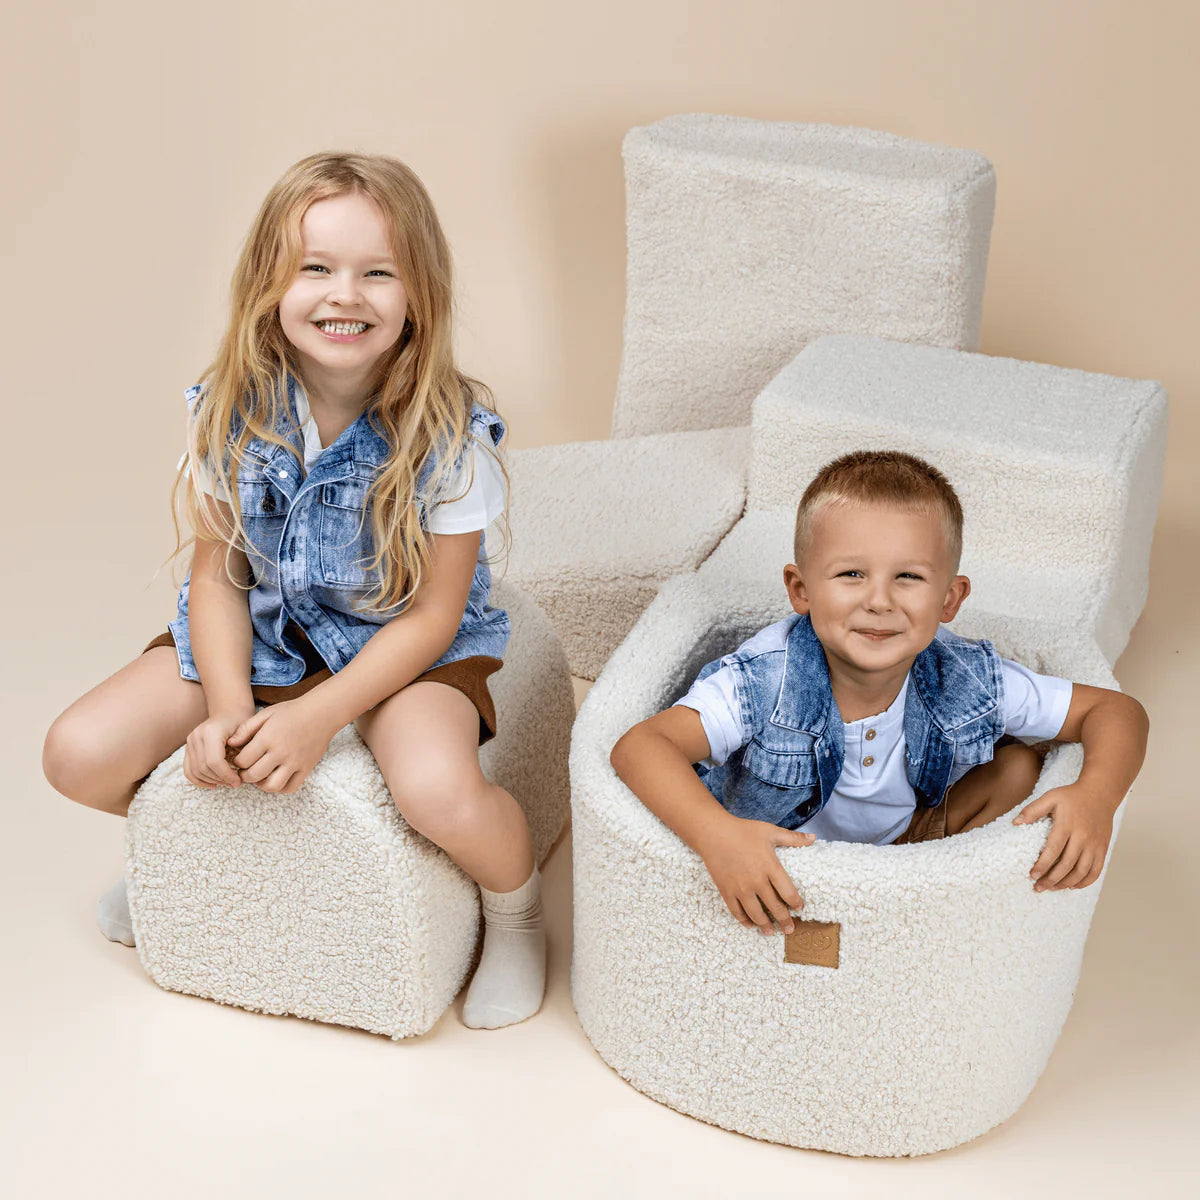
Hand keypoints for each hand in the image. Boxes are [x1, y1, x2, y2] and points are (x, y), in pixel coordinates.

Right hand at [184, 708, 255, 788]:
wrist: (229, 712)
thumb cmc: (241, 722)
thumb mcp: (247, 734)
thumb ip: (244, 751)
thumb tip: (239, 772)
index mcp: (211, 731)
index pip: (214, 761)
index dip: (226, 775)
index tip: (238, 781)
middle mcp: (196, 736)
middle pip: (204, 768)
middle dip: (220, 779)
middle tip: (235, 783)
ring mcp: (190, 742)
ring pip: (195, 771)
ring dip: (211, 781)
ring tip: (227, 782)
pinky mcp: (187, 748)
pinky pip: (188, 770)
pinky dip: (199, 780)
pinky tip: (214, 784)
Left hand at [226, 698, 338, 793]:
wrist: (322, 713)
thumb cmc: (292, 711)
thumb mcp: (266, 714)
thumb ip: (246, 729)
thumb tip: (230, 743)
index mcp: (268, 738)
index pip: (243, 760)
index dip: (236, 762)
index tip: (239, 759)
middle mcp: (281, 752)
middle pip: (254, 775)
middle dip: (244, 775)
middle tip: (245, 770)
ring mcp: (295, 762)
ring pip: (271, 786)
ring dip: (261, 784)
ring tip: (259, 776)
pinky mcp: (306, 768)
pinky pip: (290, 787)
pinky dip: (279, 787)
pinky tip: (275, 778)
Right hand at [696, 817, 814, 933]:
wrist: (713, 833)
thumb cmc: (743, 830)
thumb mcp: (769, 831)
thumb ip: (792, 838)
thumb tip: (814, 838)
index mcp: (770, 866)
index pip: (788, 892)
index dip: (796, 903)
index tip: (799, 908)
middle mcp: (757, 881)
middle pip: (775, 907)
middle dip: (784, 921)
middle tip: (790, 930)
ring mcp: (741, 888)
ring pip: (756, 914)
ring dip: (765, 926)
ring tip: (770, 932)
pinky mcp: (726, 891)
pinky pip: (737, 911)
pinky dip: (744, 920)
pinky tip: (750, 924)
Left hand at [1013, 782, 1114, 890]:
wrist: (1100, 794)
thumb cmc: (1071, 796)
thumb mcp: (1050, 797)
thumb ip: (1032, 810)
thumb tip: (1015, 823)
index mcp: (1067, 825)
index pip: (1053, 850)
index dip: (1042, 865)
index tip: (1032, 875)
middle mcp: (1083, 837)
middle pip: (1067, 865)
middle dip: (1051, 879)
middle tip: (1038, 887)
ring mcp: (1095, 845)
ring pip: (1082, 871)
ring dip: (1066, 883)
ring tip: (1052, 888)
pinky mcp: (1103, 849)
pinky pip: (1096, 871)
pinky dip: (1085, 882)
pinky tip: (1072, 886)